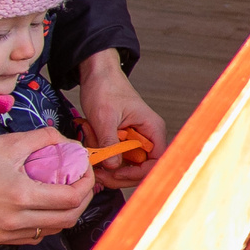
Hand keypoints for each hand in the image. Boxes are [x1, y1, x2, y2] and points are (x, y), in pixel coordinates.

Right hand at [0, 130, 92, 247]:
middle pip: (68, 219)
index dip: (86, 183)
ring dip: (65, 213)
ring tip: (64, 192)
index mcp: (19, 196)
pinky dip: (45, 223)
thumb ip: (46, 139)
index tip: (86, 169)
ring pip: (51, 231)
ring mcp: (2, 233)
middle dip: (81, 199)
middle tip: (80, 181)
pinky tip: (42, 205)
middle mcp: (12, 221)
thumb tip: (70, 143)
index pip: (71, 198)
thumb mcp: (10, 141)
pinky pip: (31, 236)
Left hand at [77, 49, 165, 190]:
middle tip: (98, 175)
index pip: (156, 162)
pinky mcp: (125, 141)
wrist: (97, 74)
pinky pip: (119, 158)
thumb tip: (113, 167)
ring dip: (110, 168)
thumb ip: (109, 143)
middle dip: (120, 175)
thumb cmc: (105, 88)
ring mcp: (136, 140)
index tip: (116, 174)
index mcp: (152, 129)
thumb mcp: (104, 117)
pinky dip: (105, 160)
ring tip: (93, 159)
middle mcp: (148, 137)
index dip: (138, 173)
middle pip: (142, 169)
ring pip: (129, 167)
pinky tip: (93, 152)